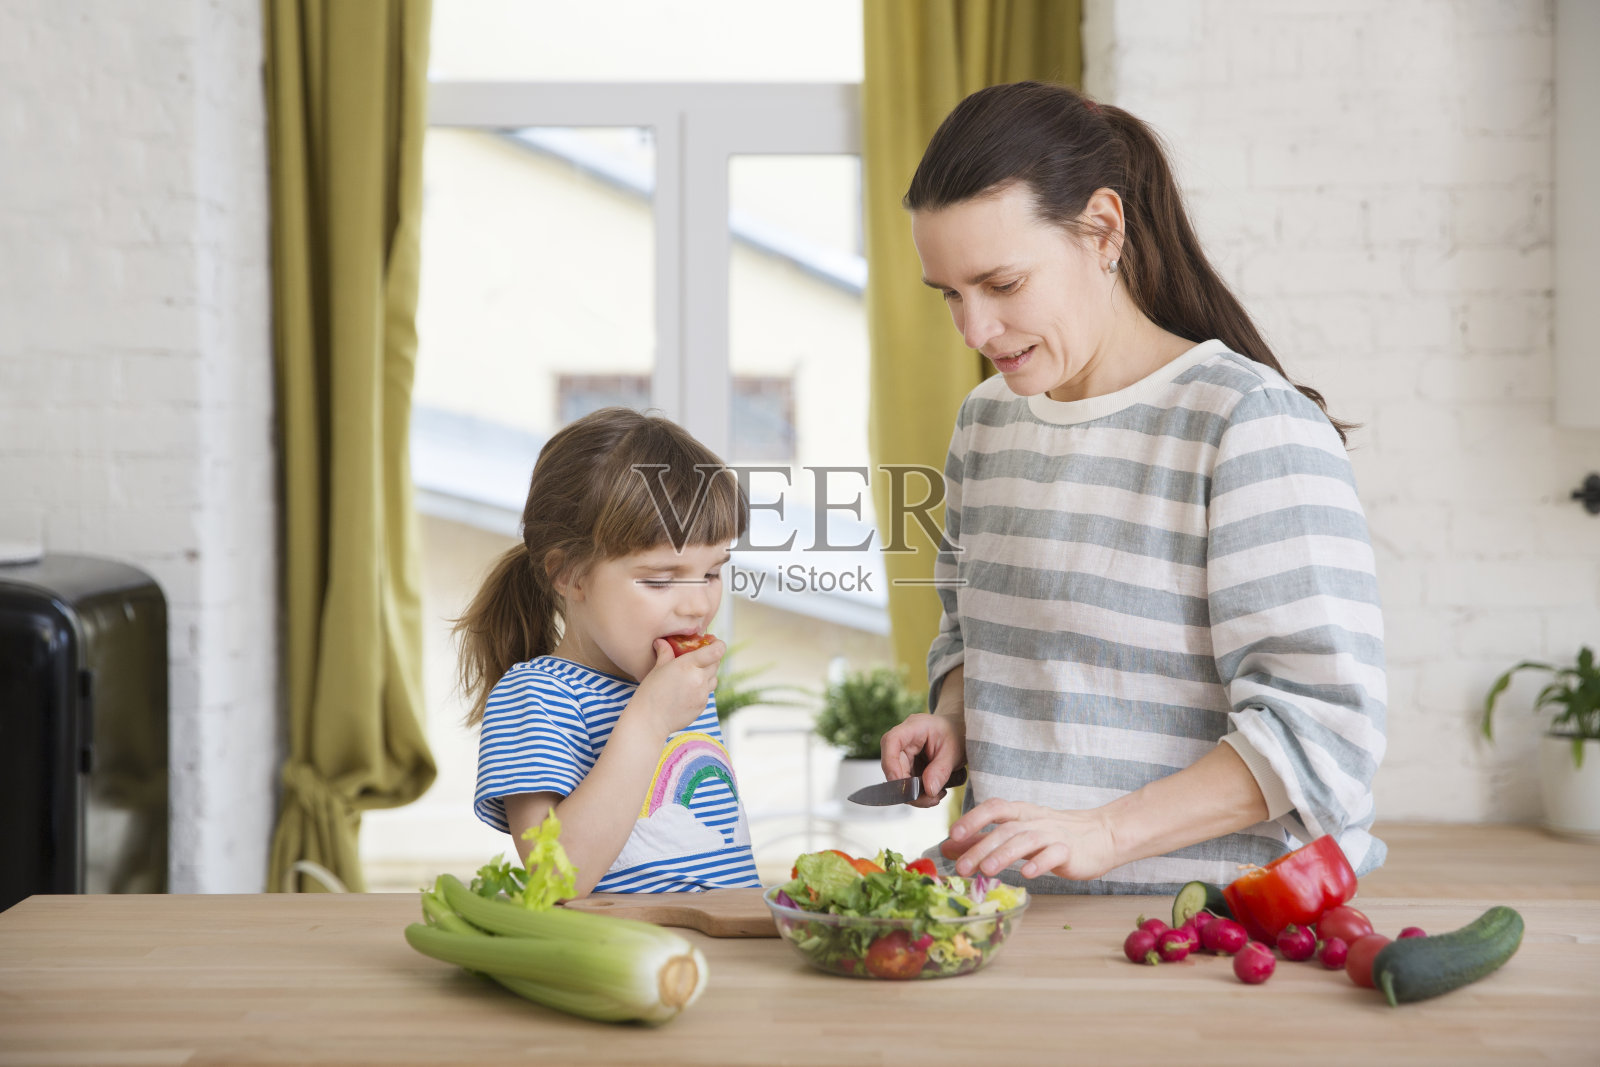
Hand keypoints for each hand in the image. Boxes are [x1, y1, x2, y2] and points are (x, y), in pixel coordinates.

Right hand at [633, 636, 724, 735]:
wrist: (649, 720)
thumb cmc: (650, 692)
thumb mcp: (657, 668)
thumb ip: (665, 653)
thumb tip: (662, 641)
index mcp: (688, 665)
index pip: (716, 651)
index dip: (718, 644)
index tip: (712, 641)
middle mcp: (699, 679)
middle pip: (716, 663)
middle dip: (711, 658)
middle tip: (700, 656)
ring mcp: (702, 694)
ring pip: (714, 679)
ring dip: (708, 674)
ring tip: (693, 674)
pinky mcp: (702, 706)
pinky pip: (707, 693)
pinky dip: (701, 689)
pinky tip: (687, 690)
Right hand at [880, 711, 963, 807]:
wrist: (960, 734)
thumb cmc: (957, 734)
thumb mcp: (955, 752)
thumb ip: (941, 770)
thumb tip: (928, 790)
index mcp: (914, 727)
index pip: (891, 741)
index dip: (891, 763)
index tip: (901, 784)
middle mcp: (904, 740)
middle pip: (893, 765)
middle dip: (908, 788)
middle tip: (930, 799)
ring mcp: (904, 754)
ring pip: (898, 779)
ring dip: (915, 794)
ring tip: (936, 796)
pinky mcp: (908, 766)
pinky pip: (907, 784)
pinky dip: (919, 793)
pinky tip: (933, 793)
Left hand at [940, 798, 1119, 880]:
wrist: (1101, 835)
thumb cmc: (1054, 834)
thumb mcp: (1016, 832)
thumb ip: (983, 838)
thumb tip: (948, 846)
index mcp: (1021, 812)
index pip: (994, 808)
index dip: (973, 819)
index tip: (952, 834)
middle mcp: (1035, 820)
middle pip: (1005, 829)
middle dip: (980, 847)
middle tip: (961, 867)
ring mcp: (1053, 834)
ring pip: (1026, 840)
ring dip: (1004, 855)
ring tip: (986, 870)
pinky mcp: (1070, 851)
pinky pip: (1054, 854)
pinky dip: (1040, 863)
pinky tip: (1027, 875)